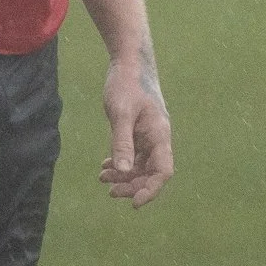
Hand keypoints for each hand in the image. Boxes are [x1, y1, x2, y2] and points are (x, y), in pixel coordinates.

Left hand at [98, 49, 172, 206]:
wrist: (128, 62)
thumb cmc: (126, 84)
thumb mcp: (121, 113)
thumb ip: (122, 142)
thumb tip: (123, 171)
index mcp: (159, 135)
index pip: (163, 171)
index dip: (151, 189)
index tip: (134, 203)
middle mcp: (157, 138)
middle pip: (151, 172)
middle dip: (132, 184)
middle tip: (110, 191)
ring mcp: (148, 134)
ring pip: (141, 165)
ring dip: (124, 175)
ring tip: (102, 178)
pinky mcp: (138, 130)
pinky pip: (133, 154)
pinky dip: (120, 162)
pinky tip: (105, 166)